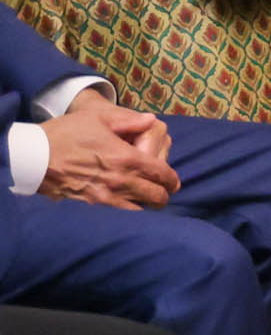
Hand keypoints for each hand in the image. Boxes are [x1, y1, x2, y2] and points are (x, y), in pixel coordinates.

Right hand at [40, 91, 178, 207]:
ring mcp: (105, 196)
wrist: (33, 157)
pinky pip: (117, 215)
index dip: (172, 179)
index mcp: (126, 157)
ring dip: (148, 206)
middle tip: (165, 193)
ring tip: (149, 203)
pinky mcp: (90, 205)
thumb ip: (129, 120)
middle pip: (154, 195)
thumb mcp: (98, 118)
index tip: (174, 182)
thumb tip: (151, 121)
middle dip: (164, 195)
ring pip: (138, 209)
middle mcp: (120, 180)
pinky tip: (129, 210)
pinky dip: (128, 214)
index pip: (161, 173)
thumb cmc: (65, 134)